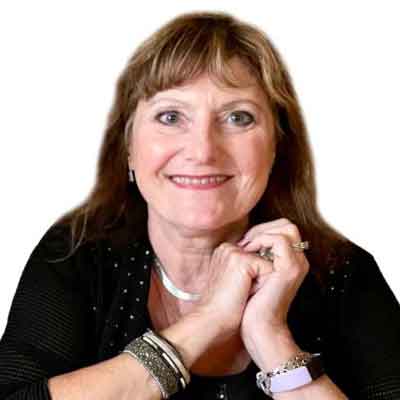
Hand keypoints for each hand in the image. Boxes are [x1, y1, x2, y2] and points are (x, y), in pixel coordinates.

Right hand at [195, 240, 273, 343]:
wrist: (212, 320)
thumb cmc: (224, 306)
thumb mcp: (233, 281)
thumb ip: (243, 269)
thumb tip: (262, 267)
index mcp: (225, 251)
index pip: (256, 257)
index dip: (256, 277)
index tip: (240, 291)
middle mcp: (228, 248)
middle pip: (263, 259)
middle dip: (259, 278)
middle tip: (241, 293)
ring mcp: (234, 252)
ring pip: (267, 264)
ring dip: (261, 282)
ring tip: (243, 293)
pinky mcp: (242, 261)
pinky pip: (269, 269)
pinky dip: (263, 285)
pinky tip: (245, 293)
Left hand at [238, 218, 308, 357]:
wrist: (258, 325)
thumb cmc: (252, 302)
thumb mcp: (254, 272)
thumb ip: (256, 255)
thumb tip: (244, 239)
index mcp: (290, 260)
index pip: (282, 228)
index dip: (262, 229)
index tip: (245, 242)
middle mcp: (298, 260)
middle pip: (287, 224)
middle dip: (263, 227)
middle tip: (246, 241)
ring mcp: (297, 263)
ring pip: (287, 227)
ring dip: (262, 232)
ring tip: (247, 246)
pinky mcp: (290, 269)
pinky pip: (280, 240)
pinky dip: (263, 240)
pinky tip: (249, 251)